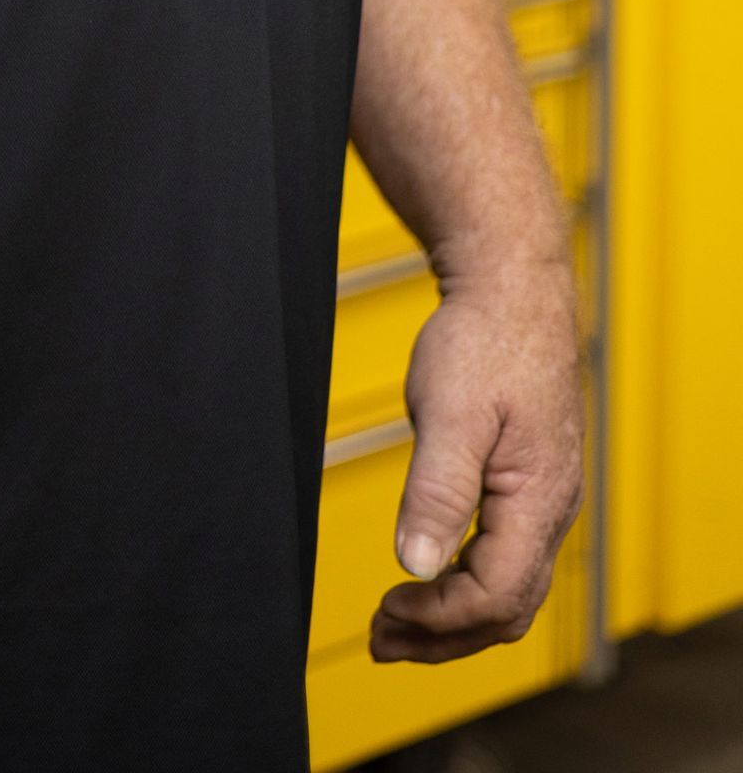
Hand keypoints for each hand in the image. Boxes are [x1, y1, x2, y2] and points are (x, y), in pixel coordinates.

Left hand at [370, 262, 583, 665]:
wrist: (511, 291)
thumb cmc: (485, 340)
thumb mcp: (450, 411)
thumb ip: (437, 490)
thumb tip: (415, 565)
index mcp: (539, 501)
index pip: (494, 595)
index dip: (437, 617)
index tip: (384, 610)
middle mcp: (552, 512)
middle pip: (506, 611)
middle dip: (444, 638)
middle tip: (381, 642)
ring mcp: (543, 502)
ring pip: (507, 593)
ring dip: (452, 620)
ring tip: (394, 627)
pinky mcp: (528, 488)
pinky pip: (504, 562)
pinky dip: (462, 586)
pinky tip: (425, 580)